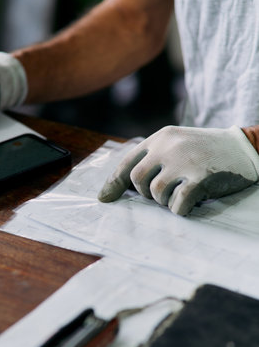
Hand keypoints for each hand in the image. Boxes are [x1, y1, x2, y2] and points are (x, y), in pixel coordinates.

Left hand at [98, 125, 258, 215]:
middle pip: (137, 181)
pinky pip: (177, 205)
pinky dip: (181, 209)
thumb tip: (121, 187)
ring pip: (156, 194)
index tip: (104, 199)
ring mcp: (184, 161)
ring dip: (166, 201)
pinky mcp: (200, 178)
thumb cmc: (205, 151)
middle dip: (146, 194)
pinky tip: (192, 200)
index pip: (127, 162)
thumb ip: (153, 159)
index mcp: (160, 138)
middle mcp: (169, 147)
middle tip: (164, 192)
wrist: (243, 148)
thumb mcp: (176, 145)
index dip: (113, 183)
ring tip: (182, 192)